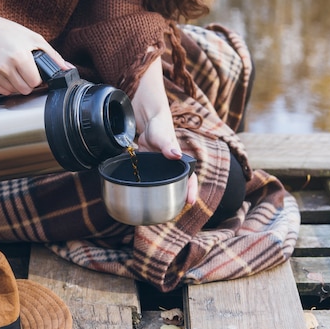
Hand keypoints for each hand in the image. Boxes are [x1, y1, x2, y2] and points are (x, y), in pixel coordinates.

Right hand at [0, 6, 69, 94]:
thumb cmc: (9, 33)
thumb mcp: (34, 38)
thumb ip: (53, 56)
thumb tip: (67, 69)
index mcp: (19, 57)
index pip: (35, 82)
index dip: (38, 78)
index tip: (35, 71)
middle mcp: (5, 67)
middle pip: (25, 90)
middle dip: (28, 82)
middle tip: (25, 70)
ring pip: (14, 92)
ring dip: (17, 84)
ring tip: (14, 69)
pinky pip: (2, 91)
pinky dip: (6, 85)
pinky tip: (5, 72)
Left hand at [132, 57, 197, 204]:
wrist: (144, 117)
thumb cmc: (159, 123)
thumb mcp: (163, 133)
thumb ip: (168, 144)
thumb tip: (176, 155)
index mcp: (179, 160)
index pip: (190, 178)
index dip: (191, 190)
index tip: (189, 202)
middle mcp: (170, 166)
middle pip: (176, 185)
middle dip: (175, 198)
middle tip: (170, 212)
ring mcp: (158, 167)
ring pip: (161, 184)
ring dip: (160, 195)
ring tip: (155, 209)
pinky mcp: (146, 166)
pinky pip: (148, 179)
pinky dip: (145, 187)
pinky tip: (139, 195)